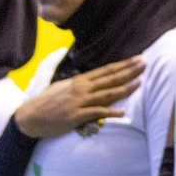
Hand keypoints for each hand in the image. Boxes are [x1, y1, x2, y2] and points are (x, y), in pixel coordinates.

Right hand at [14, 57, 144, 138]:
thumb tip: (95, 80)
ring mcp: (80, 101)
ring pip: (107, 94)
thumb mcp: (65, 87)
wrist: (30, 117)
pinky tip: (123, 112)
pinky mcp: (77, 115)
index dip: (123, 65)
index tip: (137, 58)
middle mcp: (82, 89)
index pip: (106, 70)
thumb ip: (82, 84)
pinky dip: (111, 112)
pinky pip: (97, 113)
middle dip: (129, 71)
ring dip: (124, 88)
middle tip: (144, 63)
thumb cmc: (48, 102)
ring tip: (140, 83)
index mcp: (80, 81)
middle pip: (110, 78)